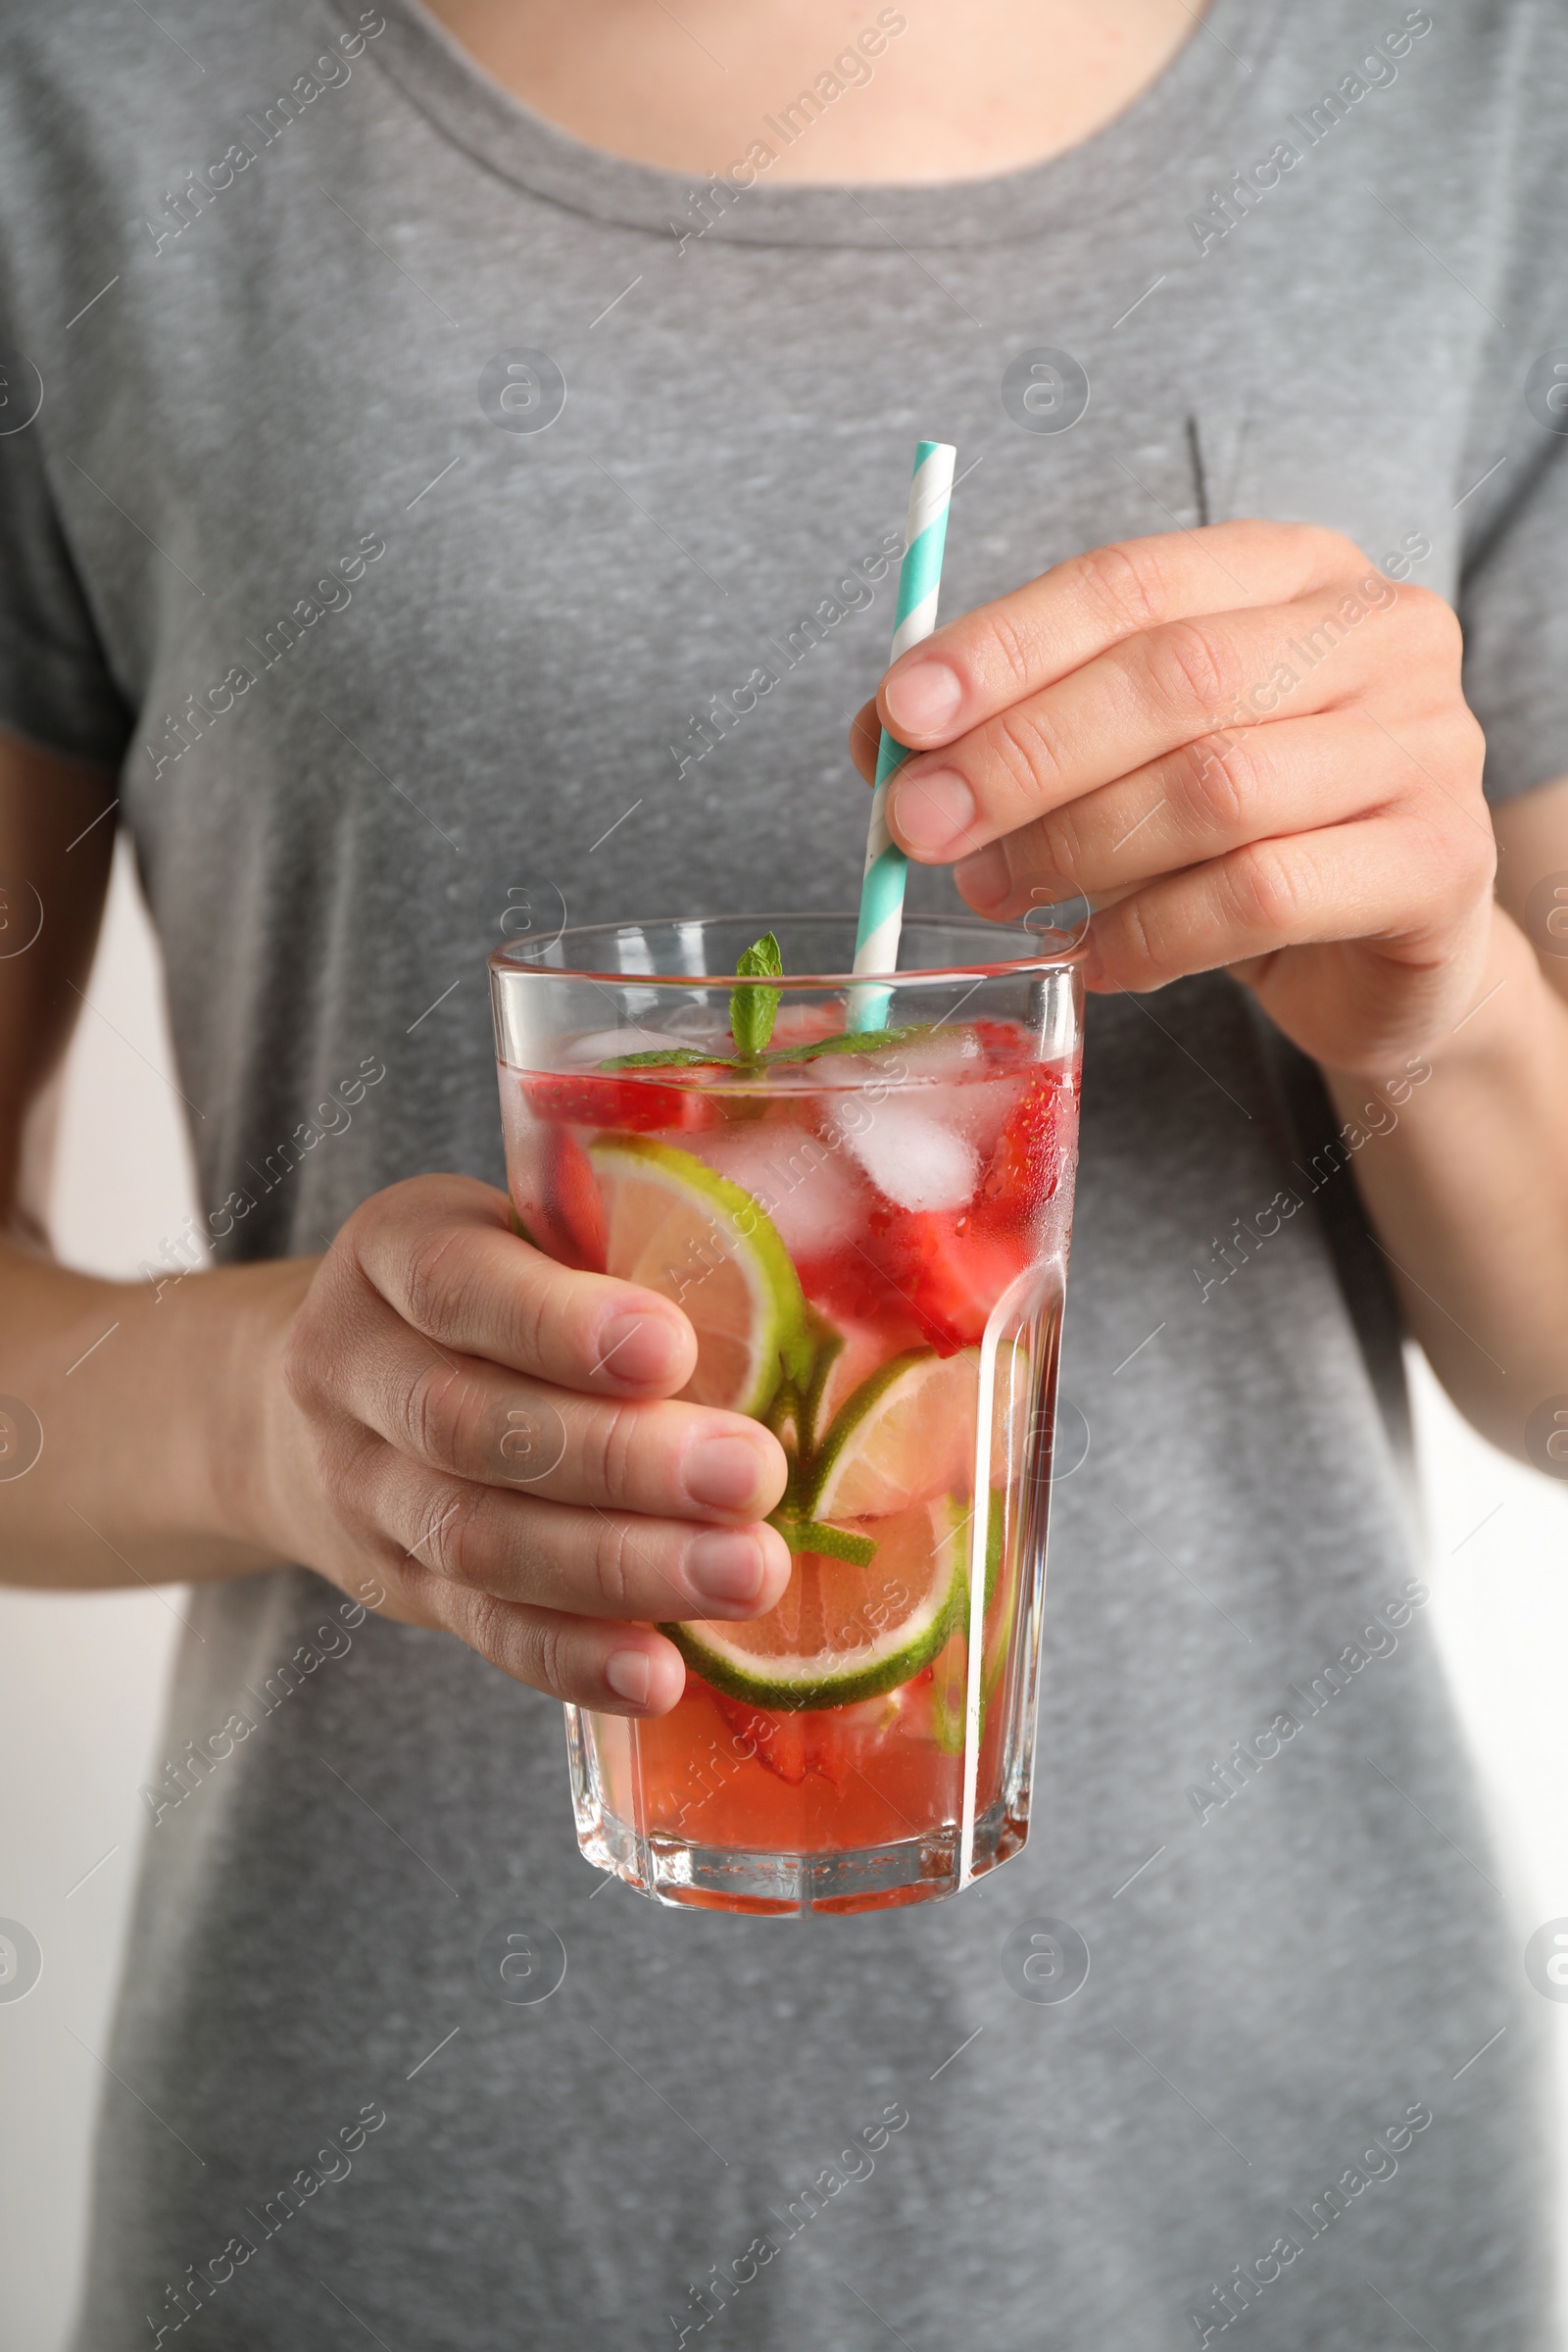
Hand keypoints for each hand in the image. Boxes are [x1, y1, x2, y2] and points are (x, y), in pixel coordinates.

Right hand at [243, 1176, 789, 1711]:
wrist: (312, 1398)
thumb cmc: (482, 1291)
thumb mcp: (516, 1234)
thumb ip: (606, 1246)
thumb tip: (772, 1272)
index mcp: (391, 1253)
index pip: (457, 1285)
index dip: (559, 1325)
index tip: (672, 1351)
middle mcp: (354, 1371)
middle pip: (471, 1426)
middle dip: (621, 1461)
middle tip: (752, 1477)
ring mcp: (365, 1491)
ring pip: (479, 1539)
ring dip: (621, 1567)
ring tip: (744, 1574)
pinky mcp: (400, 1587)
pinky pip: (483, 1629)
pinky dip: (573, 1658)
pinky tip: (657, 1675)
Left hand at [851, 523, 1494, 1078]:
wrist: (1384, 953)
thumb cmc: (1240, 834)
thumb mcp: (1123, 759)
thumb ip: (1015, 728)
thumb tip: (887, 737)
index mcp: (1293, 568)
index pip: (1131, 581)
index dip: (1007, 646)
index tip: (904, 712)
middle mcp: (1379, 632)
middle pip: (1174, 678)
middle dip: (1024, 755)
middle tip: (920, 828)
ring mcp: (1426, 744)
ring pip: (1215, 789)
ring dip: (1074, 850)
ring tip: (994, 894)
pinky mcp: (1439, 862)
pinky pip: (1260, 895)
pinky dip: (1152, 935)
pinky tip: (1096, 958)